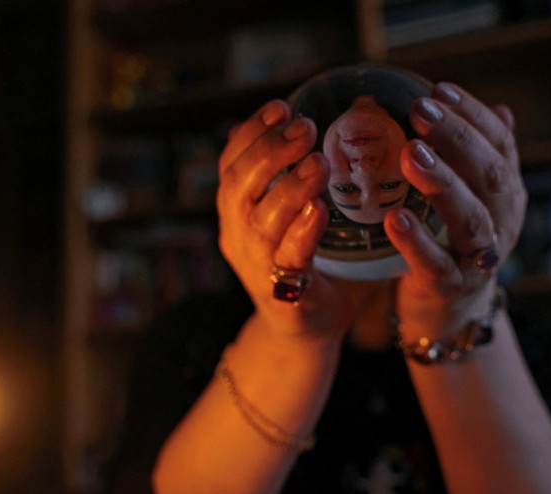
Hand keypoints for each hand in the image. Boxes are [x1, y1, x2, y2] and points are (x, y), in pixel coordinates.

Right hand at [217, 100, 350, 343]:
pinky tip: (320, 209)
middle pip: (240, 186)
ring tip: (319, 161)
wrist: (300, 330)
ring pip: (263, 220)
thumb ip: (280, 180)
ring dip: (290, 186)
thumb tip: (293, 127)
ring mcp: (256, 265)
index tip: (282, 107)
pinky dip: (303, 231)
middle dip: (271, 152)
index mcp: (234, 212)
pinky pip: (290, 258)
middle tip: (306, 127)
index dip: (253, 132)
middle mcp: (237, 235)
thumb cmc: (296, 262)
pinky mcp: (283, 293)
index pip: (231, 163)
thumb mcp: (280, 218)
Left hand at [385, 82, 526, 337]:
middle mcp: (502, 222)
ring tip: (411, 155)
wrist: (450, 310)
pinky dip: (417, 241)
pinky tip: (395, 218)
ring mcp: (479, 258)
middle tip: (421, 110)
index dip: (473, 116)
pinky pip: (436, 263)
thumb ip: (480, 159)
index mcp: (506, 194)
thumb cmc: (453, 241)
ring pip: (471, 219)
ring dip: (443, 183)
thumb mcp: (471, 198)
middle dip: (458, 139)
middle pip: (491, 176)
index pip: (500, 145)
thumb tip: (500, 109)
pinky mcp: (450, 287)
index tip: (439, 89)